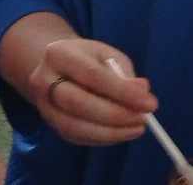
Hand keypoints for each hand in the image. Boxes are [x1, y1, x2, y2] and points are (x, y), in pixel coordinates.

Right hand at [26, 38, 155, 145]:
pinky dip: (104, 138)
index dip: (122, 92)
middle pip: (78, 103)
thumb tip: (142, 92)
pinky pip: (78, 137)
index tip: (149, 103)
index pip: (92, 75)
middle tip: (144, 118)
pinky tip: (122, 132)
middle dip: (115, 115)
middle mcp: (43, 80)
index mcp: (58, 54)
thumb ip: (123, 73)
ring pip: (75, 126)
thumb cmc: (87, 59)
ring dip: (111, 132)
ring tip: (137, 128)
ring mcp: (44, 105)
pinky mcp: (52, 124)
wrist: (57, 68)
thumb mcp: (106, 55)